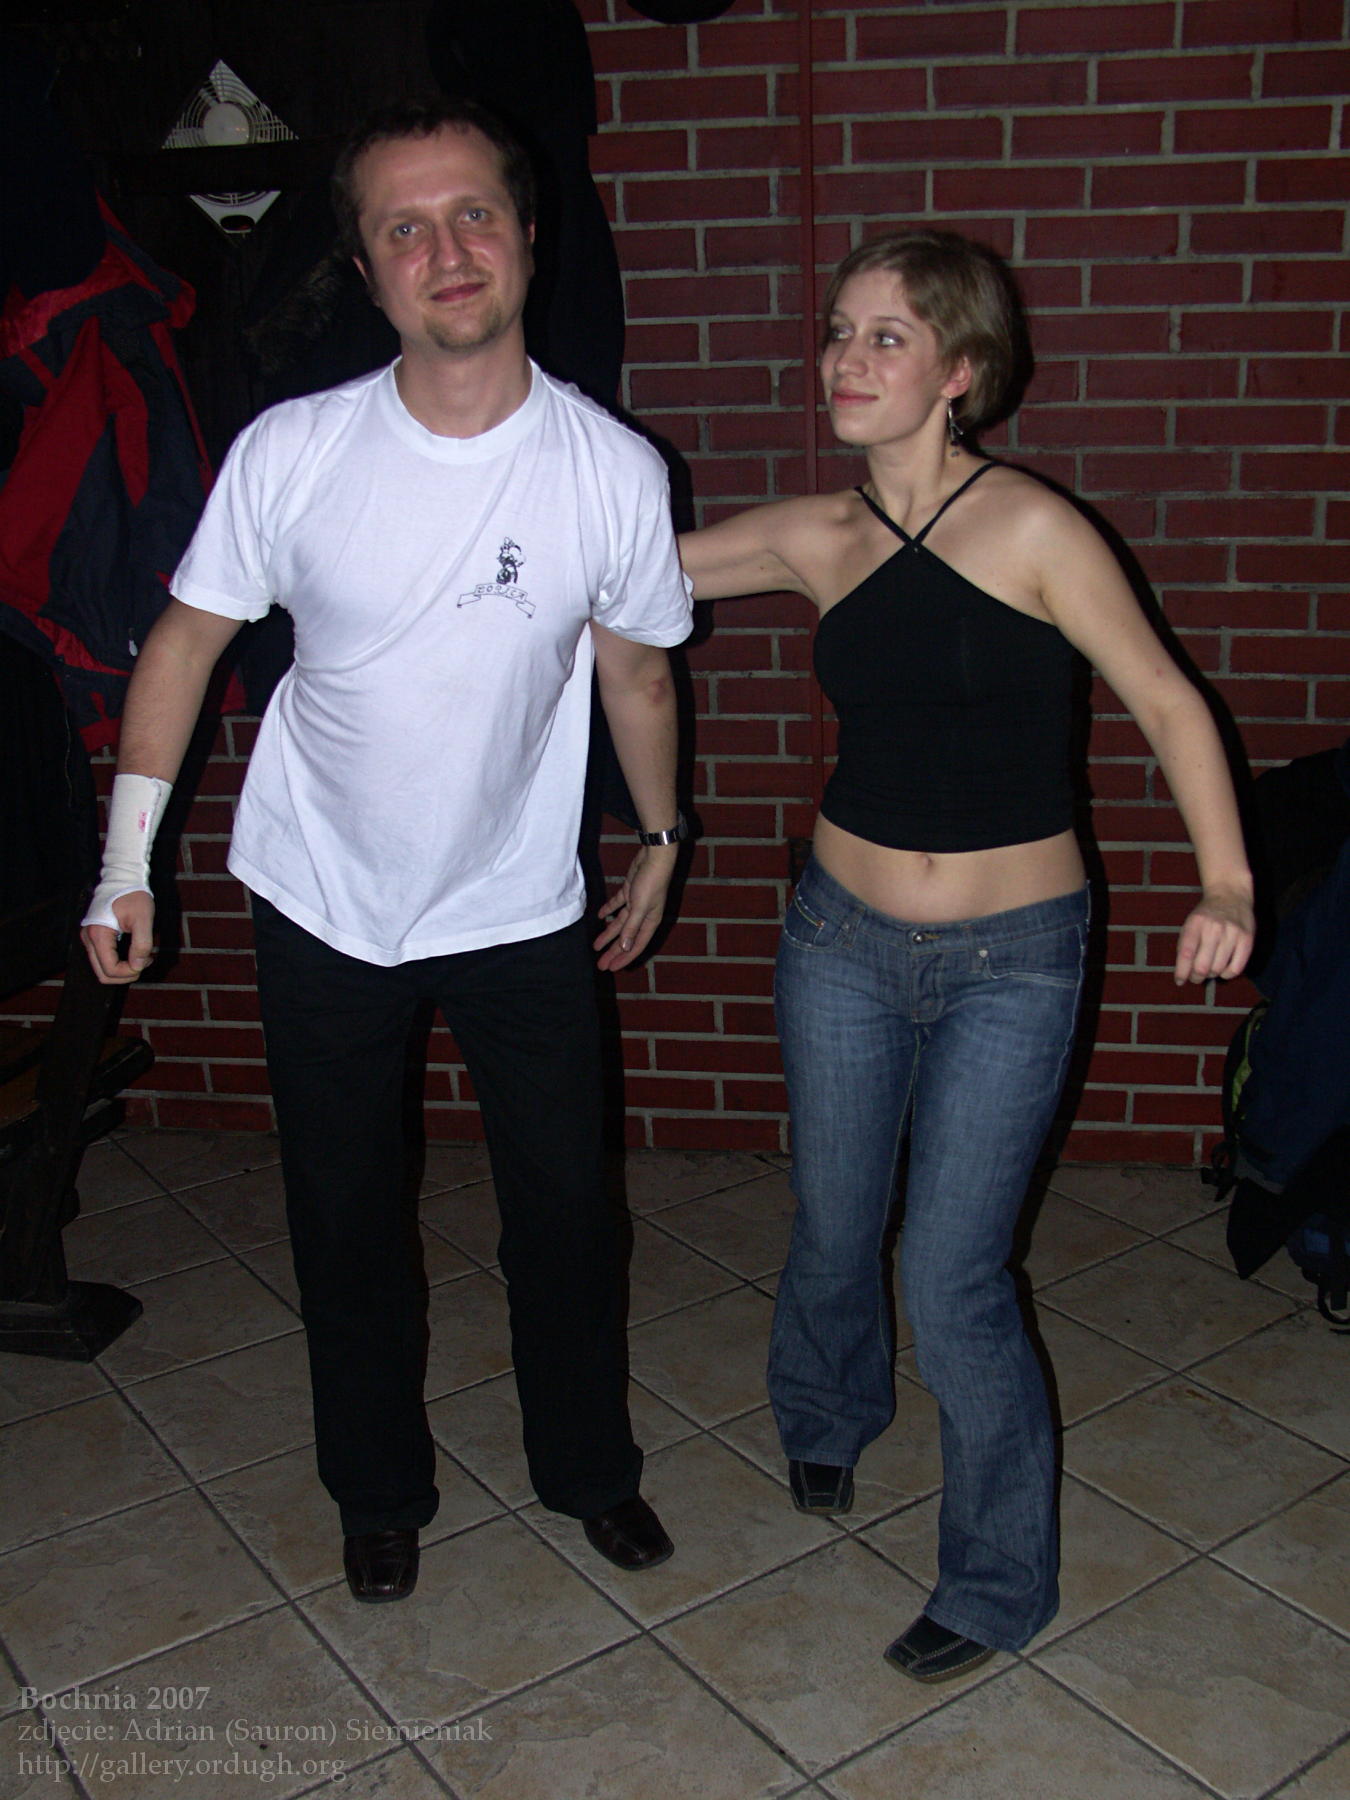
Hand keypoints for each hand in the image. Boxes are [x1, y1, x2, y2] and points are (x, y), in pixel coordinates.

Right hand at [81, 890, 156, 984]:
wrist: (122, 879)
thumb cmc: (133, 896)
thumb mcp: (143, 918)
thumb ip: (141, 944)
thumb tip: (137, 966)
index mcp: (99, 935)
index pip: (110, 969)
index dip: (129, 972)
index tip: (147, 960)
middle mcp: (88, 939)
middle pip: (102, 974)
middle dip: (125, 974)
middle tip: (145, 962)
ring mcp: (89, 939)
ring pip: (101, 968)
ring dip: (122, 970)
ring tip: (141, 957)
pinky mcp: (94, 937)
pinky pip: (103, 959)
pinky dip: (118, 962)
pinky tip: (134, 953)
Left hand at [593, 845, 677, 972]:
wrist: (654, 857)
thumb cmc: (651, 883)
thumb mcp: (640, 907)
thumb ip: (631, 927)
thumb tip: (625, 947)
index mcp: (650, 922)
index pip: (635, 945)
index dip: (624, 958)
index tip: (611, 967)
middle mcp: (644, 916)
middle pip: (626, 938)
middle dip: (613, 951)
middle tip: (601, 964)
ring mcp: (636, 904)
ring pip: (620, 924)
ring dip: (608, 934)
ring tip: (596, 945)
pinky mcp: (629, 892)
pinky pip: (617, 906)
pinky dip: (608, 911)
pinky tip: (599, 917)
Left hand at [1174, 886, 1254, 984]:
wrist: (1231, 895)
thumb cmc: (1206, 915)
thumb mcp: (1190, 924)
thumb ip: (1185, 946)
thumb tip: (1183, 974)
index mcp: (1195, 924)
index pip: (1186, 954)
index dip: (1181, 972)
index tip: (1180, 981)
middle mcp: (1214, 928)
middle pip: (1203, 966)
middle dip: (1196, 977)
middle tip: (1195, 977)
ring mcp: (1232, 934)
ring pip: (1218, 969)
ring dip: (1211, 975)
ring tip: (1209, 970)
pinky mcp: (1247, 940)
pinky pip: (1236, 968)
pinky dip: (1227, 974)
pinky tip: (1223, 970)